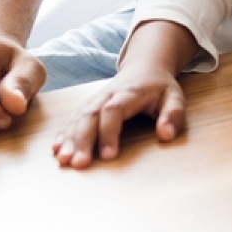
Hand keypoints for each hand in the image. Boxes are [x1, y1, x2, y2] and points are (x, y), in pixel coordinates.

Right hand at [52, 64, 184, 167]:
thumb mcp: (174, 96)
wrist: (144, 67)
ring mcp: (95, 99)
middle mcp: (107, 95)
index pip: (114, 111)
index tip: (109, 156)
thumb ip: (174, 114)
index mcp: (129, 92)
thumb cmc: (159, 87)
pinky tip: (57, 149)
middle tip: (79, 164)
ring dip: (69, 139)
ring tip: (63, 160)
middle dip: (83, 140)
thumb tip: (166, 135)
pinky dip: (64, 133)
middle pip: (90, 116)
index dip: (109, 132)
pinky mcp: (88, 105)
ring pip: (78, 118)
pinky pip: (72, 118)